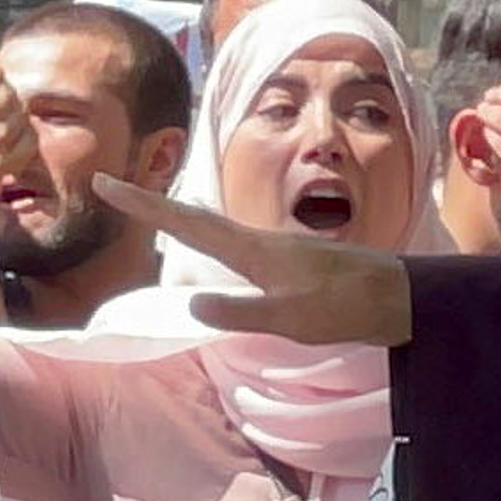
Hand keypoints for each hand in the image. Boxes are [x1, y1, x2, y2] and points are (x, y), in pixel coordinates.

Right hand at [93, 176, 411, 349]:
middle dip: (149, 203)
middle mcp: (255, 241)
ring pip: (210, 227)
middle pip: (191, 217)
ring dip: (174, 216)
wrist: (394, 296)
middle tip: (110, 187)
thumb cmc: (343, 308)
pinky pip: (227, 242)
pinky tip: (203, 241)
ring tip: (143, 210)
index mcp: (251, 250)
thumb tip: (192, 303)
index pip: (185, 223)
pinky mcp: (281, 261)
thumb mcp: (290, 318)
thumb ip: (242, 312)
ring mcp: (269, 249)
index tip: (106, 182)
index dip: (143, 204)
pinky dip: (201, 235)